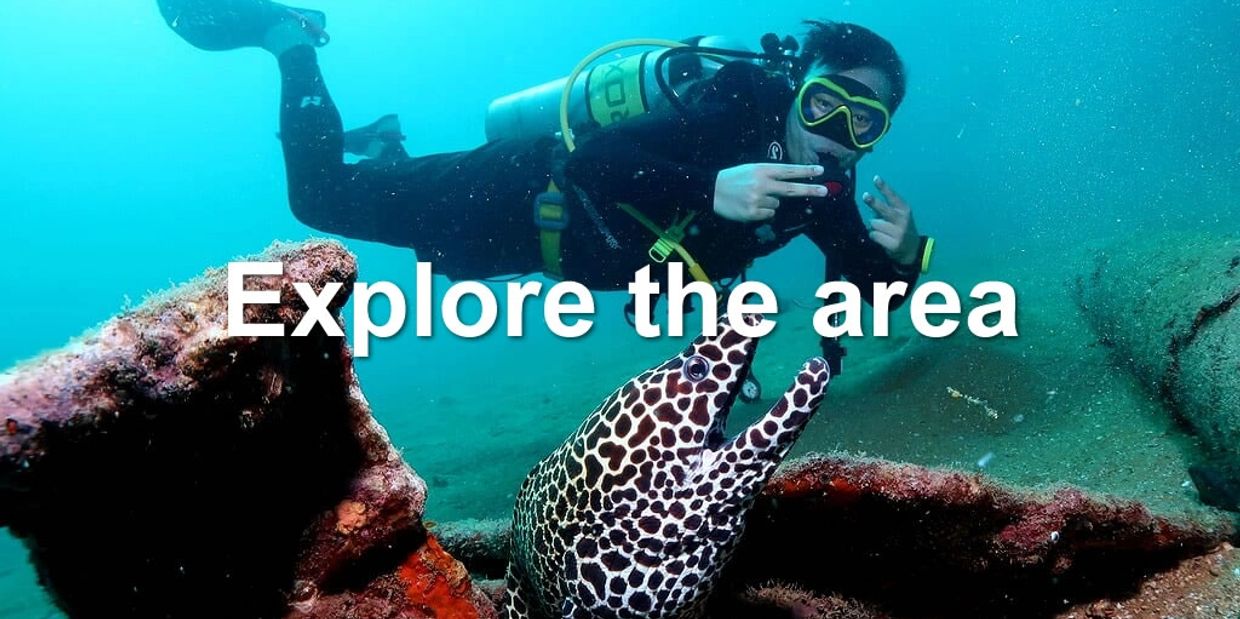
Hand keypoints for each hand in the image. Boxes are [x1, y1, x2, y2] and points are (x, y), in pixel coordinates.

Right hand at [713, 163, 828, 221]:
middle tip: (825, 191)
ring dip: (770, 203)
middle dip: (810, 189)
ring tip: (753, 198)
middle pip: (791, 188)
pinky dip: (762, 212)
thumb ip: (769, 174)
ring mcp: (758, 199)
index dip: (805, 171)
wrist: (712, 191)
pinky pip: (769, 214)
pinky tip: (750, 206)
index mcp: (762, 170)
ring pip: (777, 205)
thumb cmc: (734, 179)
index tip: (821, 170)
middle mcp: (762, 184)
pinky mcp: (753, 213)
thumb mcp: (751, 169)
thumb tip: (790, 183)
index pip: (788, 170)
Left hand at [861, 175, 920, 266]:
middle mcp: (902, 219)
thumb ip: (886, 208)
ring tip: (882, 230)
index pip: (892, 196)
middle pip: (884, 209)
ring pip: (874, 223)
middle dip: (874, 203)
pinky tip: (882, 238)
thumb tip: (869, 200)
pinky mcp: (894, 244)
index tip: (876, 178)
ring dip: (873, 226)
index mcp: (904, 209)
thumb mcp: (899, 216)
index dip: (884, 187)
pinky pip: (874, 235)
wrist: (912, 249)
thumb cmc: (900, 228)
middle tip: (865, 196)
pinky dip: (874, 236)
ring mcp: (899, 232)